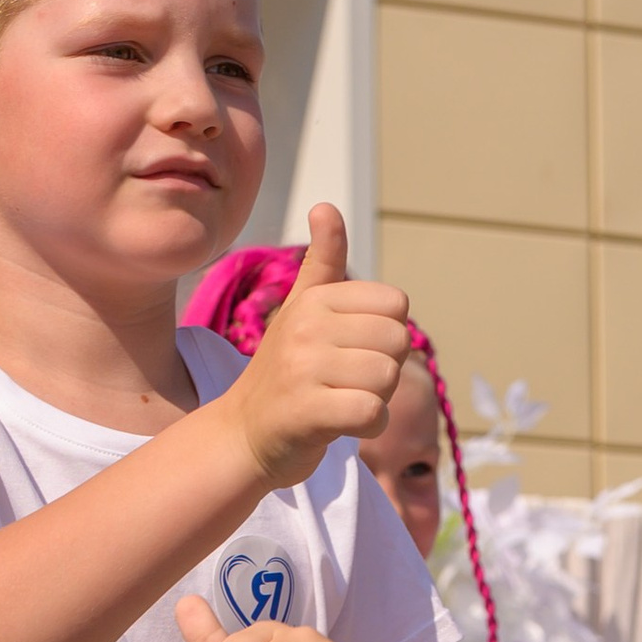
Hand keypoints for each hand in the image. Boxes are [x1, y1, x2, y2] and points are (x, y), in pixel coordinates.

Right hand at [221, 204, 407, 490]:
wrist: (242, 435)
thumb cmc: (284, 372)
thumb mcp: (301, 309)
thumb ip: (323, 261)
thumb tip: (326, 206)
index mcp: (314, 299)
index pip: (396, 304)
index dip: (385, 334)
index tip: (351, 350)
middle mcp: (306, 326)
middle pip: (398, 341)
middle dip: (384, 369)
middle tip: (346, 382)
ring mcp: (303, 369)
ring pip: (388, 378)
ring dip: (376, 400)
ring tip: (340, 402)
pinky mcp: (307, 412)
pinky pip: (373, 412)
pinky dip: (370, 426)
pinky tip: (344, 425)